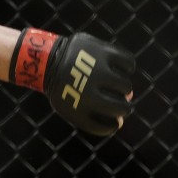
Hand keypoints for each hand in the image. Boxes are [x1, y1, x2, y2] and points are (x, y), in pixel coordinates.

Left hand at [12, 29, 134, 135]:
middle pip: (121, 107)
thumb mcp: (71, 108)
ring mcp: (97, 69)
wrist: (48, 60)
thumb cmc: (64, 89)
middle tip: (123, 101)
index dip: (114, 125)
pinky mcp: (103, 51)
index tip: (116, 119)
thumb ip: (93, 119)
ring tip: (118, 85)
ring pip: (126, 85)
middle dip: (125, 108)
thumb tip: (121, 122)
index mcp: (79, 107)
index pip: (106, 126)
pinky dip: (128, 67)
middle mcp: (89, 89)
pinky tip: (122, 69)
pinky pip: (128, 62)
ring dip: (125, 88)